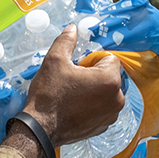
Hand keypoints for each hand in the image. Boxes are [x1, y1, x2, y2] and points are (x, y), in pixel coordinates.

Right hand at [21, 26, 125, 147]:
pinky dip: (93, 105)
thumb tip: (72, 28)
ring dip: (95, 90)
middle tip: (73, 82)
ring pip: (107, 92)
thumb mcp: (54, 61)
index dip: (91, 60)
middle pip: (110, 76)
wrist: (41, 129)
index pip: (109, 59)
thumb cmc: (49, 95)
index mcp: (110, 80)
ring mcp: (112, 115)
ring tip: (73, 95)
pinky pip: (103, 108)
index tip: (76, 68)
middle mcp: (117, 98)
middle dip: (94, 75)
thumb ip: (66, 41)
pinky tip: (75, 107)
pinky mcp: (104, 126)